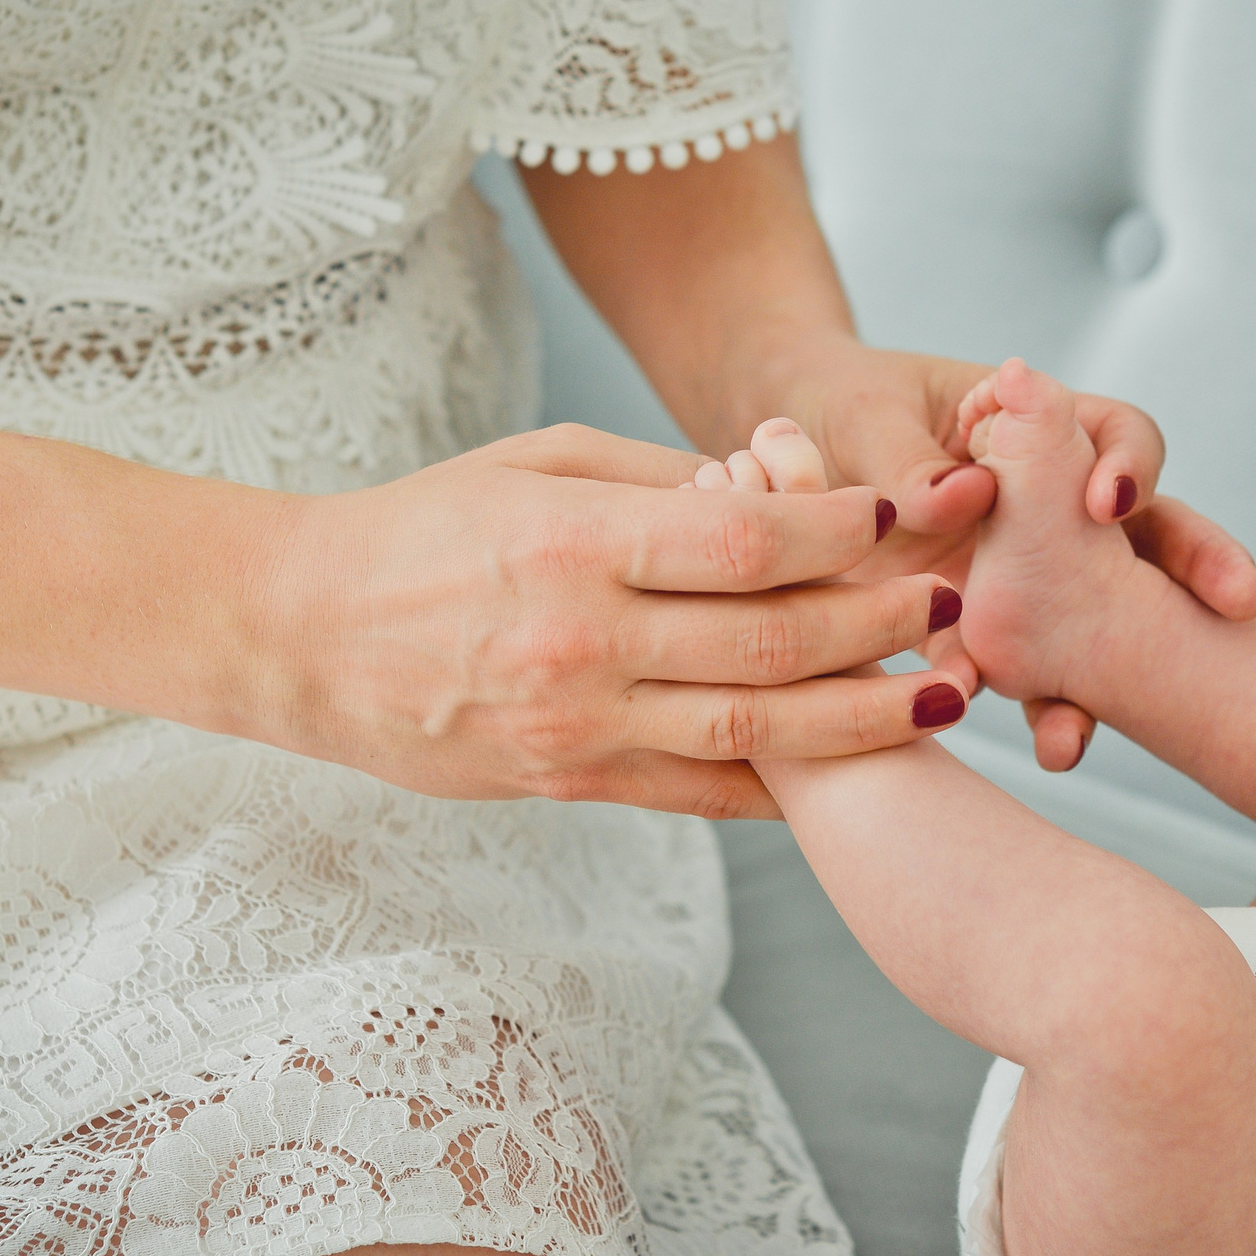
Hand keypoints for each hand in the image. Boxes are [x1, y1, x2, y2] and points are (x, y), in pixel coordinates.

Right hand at [253, 423, 969, 816]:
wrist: (298, 636)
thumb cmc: (420, 528)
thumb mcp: (531, 464)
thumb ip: (655, 479)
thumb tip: (773, 490)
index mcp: (575, 542)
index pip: (746, 542)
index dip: (843, 534)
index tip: (906, 520)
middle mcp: (583, 641)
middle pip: (769, 643)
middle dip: (879, 627)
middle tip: (957, 609)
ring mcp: (576, 724)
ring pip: (750, 731)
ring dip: (860, 719)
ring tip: (940, 700)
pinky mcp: (566, 783)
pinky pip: (697, 792)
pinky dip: (780, 784)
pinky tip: (850, 769)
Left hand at [771, 337, 1255, 768]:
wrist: (791, 469)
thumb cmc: (841, 408)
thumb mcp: (864, 419)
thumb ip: (905, 457)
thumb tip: (957, 497)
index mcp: (1044, 424)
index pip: (1117, 433)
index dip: (1127, 463)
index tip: (1108, 502)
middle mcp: (1064, 500)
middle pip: (1154, 530)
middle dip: (1204, 564)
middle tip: (1242, 601)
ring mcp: (1049, 570)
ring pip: (1116, 616)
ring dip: (1124, 671)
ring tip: (1098, 722)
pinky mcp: (1011, 632)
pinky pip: (1047, 673)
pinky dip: (1054, 706)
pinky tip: (1054, 744)